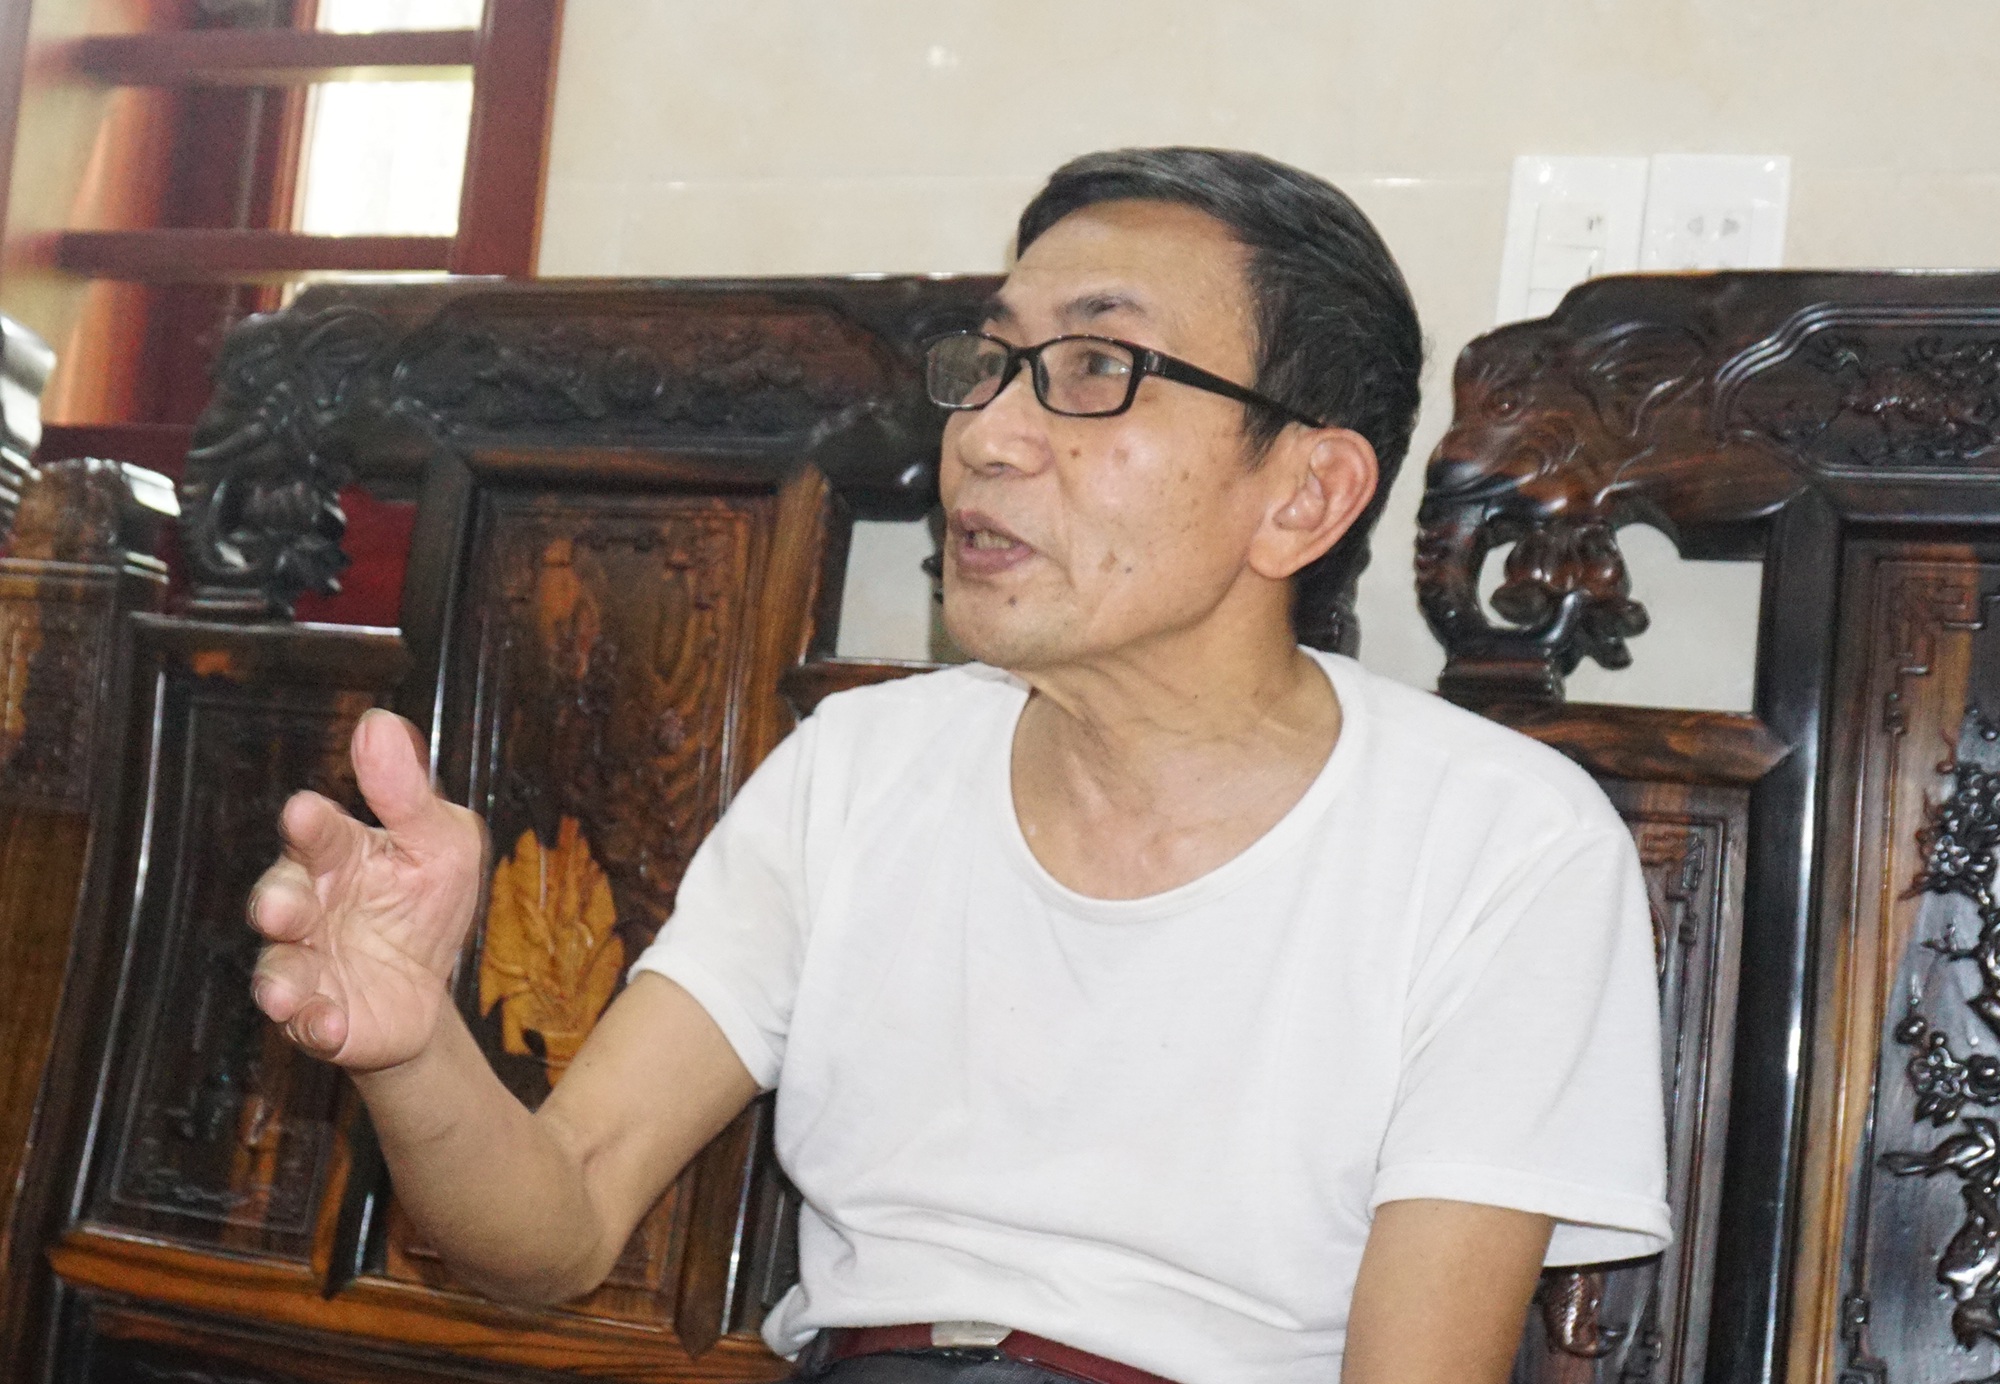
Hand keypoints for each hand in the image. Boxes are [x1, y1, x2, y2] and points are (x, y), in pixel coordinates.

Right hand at [249, 708, 487, 1070]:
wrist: (428, 988)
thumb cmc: (426, 899)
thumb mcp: (440, 842)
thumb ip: (408, 792)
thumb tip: (377, 724)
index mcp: (338, 853)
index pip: (318, 832)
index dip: (310, 823)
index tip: (305, 811)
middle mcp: (309, 905)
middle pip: (280, 898)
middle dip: (278, 904)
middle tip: (284, 910)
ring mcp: (306, 962)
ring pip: (279, 967)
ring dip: (281, 980)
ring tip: (285, 994)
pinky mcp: (317, 1015)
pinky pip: (306, 1023)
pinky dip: (314, 1025)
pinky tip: (328, 1024)